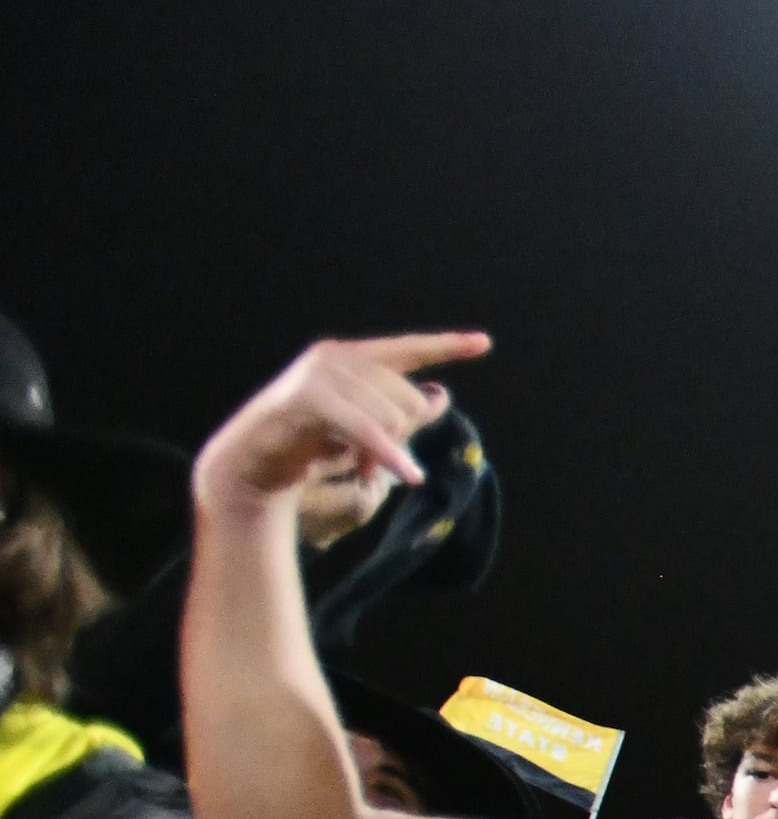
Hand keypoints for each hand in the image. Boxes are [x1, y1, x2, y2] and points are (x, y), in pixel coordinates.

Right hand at [193, 334, 491, 528]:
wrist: (253, 465)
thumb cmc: (309, 446)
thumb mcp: (365, 430)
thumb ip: (400, 413)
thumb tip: (440, 396)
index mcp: (352, 358)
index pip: (408, 350)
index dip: (446, 346)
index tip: (483, 343)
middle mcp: (337, 357)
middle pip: (410, 398)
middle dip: (401, 437)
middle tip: (374, 460)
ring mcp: (320, 373)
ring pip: (393, 416)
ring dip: (384, 452)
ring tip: (360, 465)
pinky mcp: (308, 398)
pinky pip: (368, 429)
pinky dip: (389, 454)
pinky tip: (408, 474)